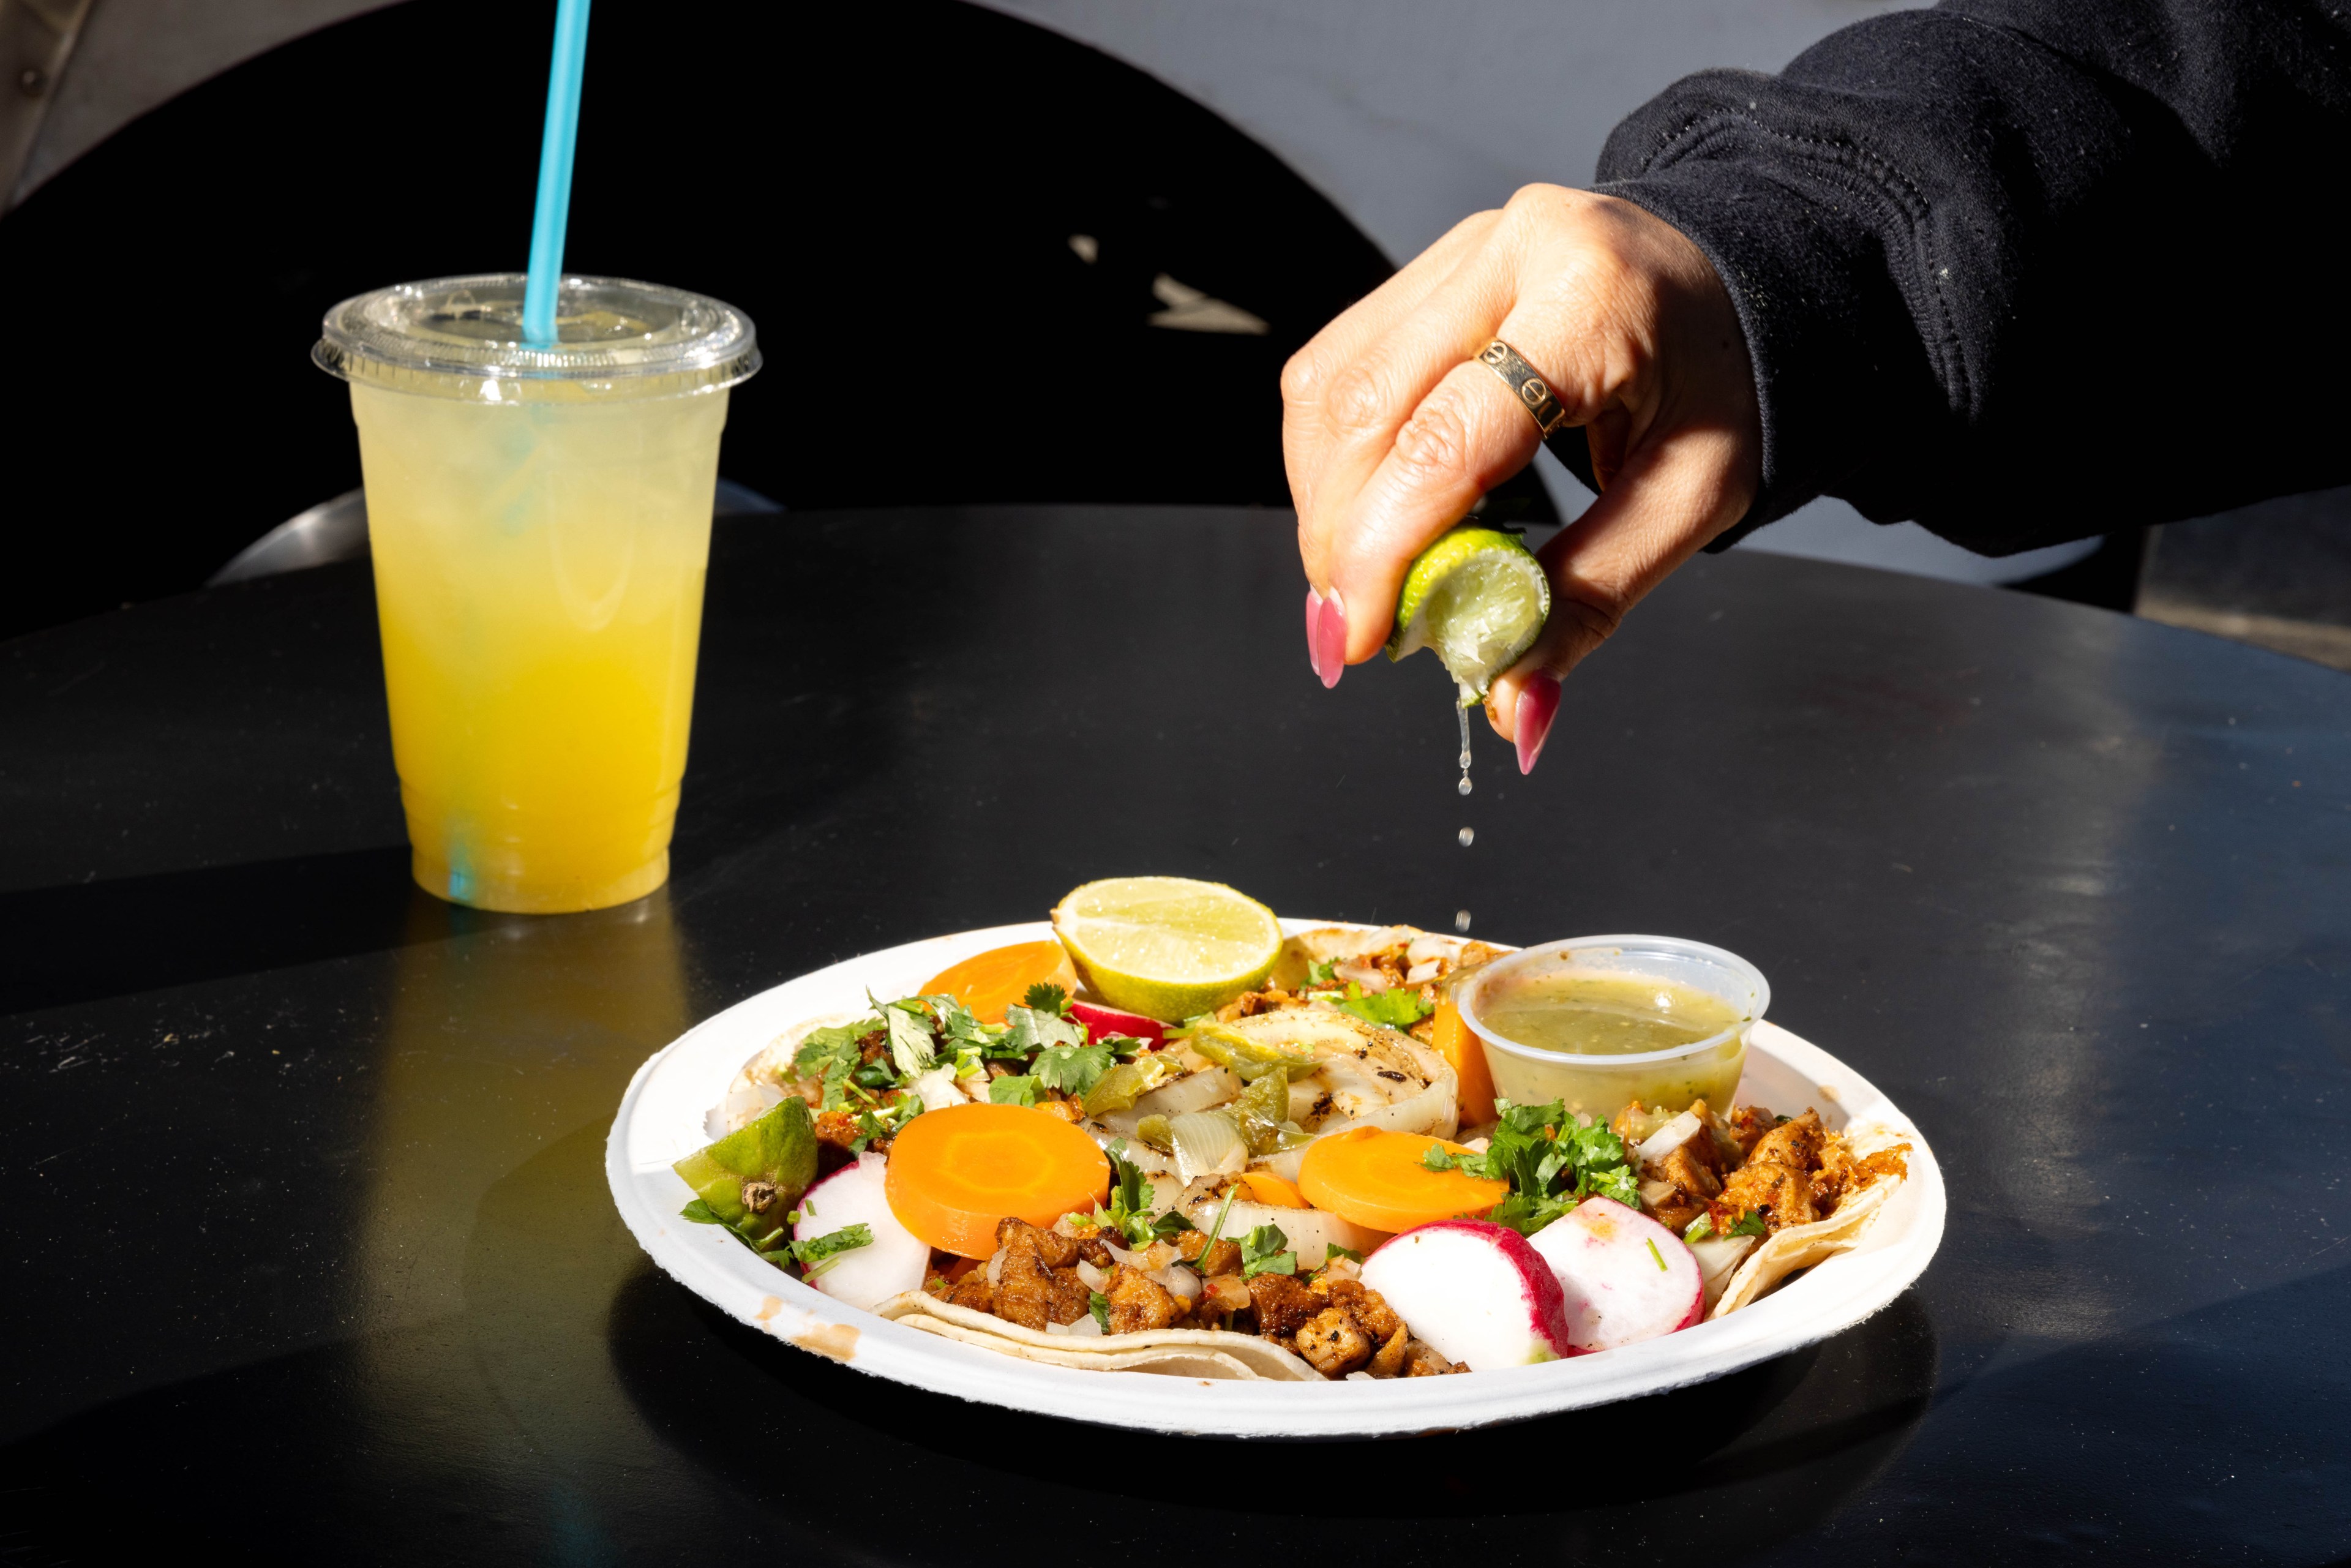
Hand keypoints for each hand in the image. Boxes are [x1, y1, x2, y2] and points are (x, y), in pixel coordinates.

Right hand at [1282, 186, 1760, 770]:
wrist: (1741, 282)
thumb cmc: (1726, 386)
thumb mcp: (1692, 500)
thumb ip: (1594, 599)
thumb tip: (1514, 708)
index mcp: (1592, 299)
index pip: (1448, 436)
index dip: (1385, 550)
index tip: (1362, 639)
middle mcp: (1511, 249)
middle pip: (1365, 408)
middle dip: (1340, 539)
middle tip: (1352, 633)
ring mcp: (1460, 250)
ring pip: (1330, 386)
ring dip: (1322, 503)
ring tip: (1357, 584)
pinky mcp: (1428, 269)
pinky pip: (1339, 367)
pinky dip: (1334, 459)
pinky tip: (1365, 516)